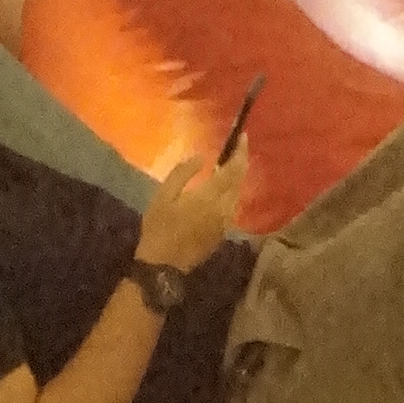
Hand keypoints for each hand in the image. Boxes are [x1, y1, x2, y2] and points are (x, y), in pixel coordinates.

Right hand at [135, 141, 247, 275]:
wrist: (164, 265)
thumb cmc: (159, 227)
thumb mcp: (163, 195)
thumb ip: (183, 173)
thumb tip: (201, 158)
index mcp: (209, 197)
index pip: (233, 170)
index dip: (240, 152)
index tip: (244, 137)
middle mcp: (223, 208)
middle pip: (240, 181)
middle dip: (241, 162)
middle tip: (239, 148)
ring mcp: (225, 222)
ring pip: (238, 194)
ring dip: (237, 178)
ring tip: (230, 165)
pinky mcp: (223, 232)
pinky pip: (233, 206)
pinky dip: (232, 192)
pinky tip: (223, 189)